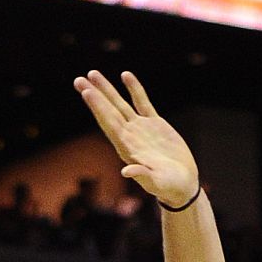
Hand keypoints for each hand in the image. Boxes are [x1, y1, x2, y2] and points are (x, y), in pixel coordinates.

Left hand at [74, 70, 198, 209]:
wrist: (182, 184)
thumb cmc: (168, 187)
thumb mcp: (156, 182)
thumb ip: (141, 174)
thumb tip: (126, 171)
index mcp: (127, 148)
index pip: (109, 123)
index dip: (98, 107)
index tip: (86, 92)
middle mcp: (129, 136)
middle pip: (108, 111)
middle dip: (95, 95)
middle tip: (79, 79)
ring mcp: (140, 129)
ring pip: (120, 104)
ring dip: (107, 89)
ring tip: (93, 73)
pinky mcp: (155, 124)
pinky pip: (142, 102)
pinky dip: (134, 89)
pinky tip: (125, 75)